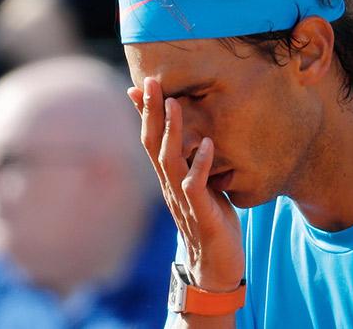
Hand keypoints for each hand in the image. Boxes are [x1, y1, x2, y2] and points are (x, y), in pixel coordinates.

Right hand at [128, 77, 244, 291]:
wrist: (215, 269)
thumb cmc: (210, 223)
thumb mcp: (201, 188)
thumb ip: (194, 166)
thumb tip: (197, 139)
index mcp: (169, 179)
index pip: (150, 140)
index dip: (143, 115)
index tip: (138, 86)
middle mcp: (170, 187)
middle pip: (152, 144)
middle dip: (150, 113)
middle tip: (151, 83)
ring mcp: (182, 200)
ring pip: (169, 161)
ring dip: (171, 131)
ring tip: (175, 103)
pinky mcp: (201, 214)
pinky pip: (195, 186)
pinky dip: (199, 164)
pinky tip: (206, 144)